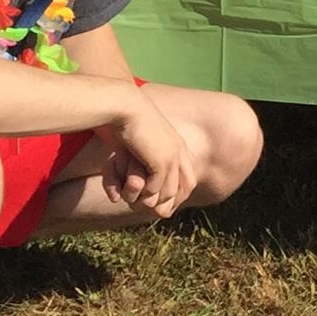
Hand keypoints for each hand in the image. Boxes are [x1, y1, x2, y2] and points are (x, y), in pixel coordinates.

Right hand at [103, 93, 201, 218]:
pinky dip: (144, 194)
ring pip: (169, 192)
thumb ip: (150, 157)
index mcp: (178, 145)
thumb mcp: (145, 141)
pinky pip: (155, 188)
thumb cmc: (129, 123)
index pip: (189, 178)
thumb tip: (145, 174)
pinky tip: (131, 190)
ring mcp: (173, 156)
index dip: (178, 193)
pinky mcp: (162, 160)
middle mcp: (180, 151)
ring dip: (152, 199)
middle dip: (170, 200)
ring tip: (137, 200)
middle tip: (151, 206)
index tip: (161, 200)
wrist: (127, 109)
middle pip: (186, 187)